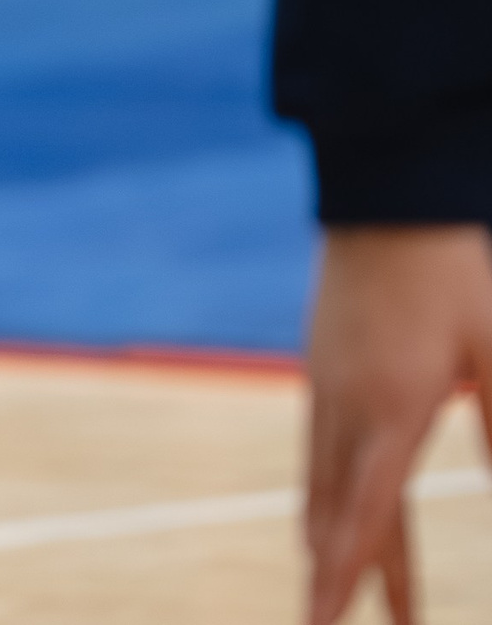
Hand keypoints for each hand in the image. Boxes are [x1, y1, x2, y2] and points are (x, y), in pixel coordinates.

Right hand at [303, 225, 491, 624]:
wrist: (388, 190)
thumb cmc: (455, 269)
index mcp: (390, 410)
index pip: (361, 518)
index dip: (343, 581)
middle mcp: (344, 405)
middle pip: (331, 510)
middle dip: (332, 576)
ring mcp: (325, 382)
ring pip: (319, 479)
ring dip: (329, 539)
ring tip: (338, 587)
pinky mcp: (324, 361)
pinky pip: (319, 446)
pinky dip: (324, 492)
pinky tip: (334, 505)